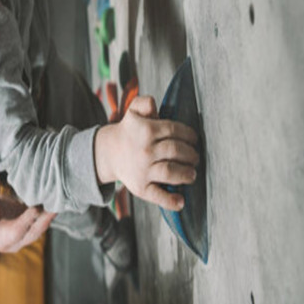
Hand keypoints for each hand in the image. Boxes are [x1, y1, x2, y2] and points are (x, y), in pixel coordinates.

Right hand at [0, 171, 55, 254]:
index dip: (26, 220)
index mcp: (1, 239)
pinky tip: (57, 197)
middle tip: (55, 207)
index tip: (36, 208)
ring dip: (50, 215)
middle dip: (45, 220)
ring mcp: (29, 237)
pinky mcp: (36, 228)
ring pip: (42, 227)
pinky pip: (44, 222)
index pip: (16, 231)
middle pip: (34, 233)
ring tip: (59, 199)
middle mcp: (18, 242)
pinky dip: (50, 211)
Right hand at [94, 95, 198, 211]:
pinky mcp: (140, 187)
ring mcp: (143, 170)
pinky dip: (171, 201)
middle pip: (177, 151)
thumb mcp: (133, 111)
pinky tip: (181, 201)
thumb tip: (154, 105)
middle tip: (195, 157)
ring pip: (171, 172)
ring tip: (192, 174)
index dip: (189, 135)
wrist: (108, 153)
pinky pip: (158, 196)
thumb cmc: (128, 132)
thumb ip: (144, 102)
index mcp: (146, 130)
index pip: (175, 131)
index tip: (194, 140)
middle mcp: (145, 151)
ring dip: (187, 174)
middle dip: (191, 155)